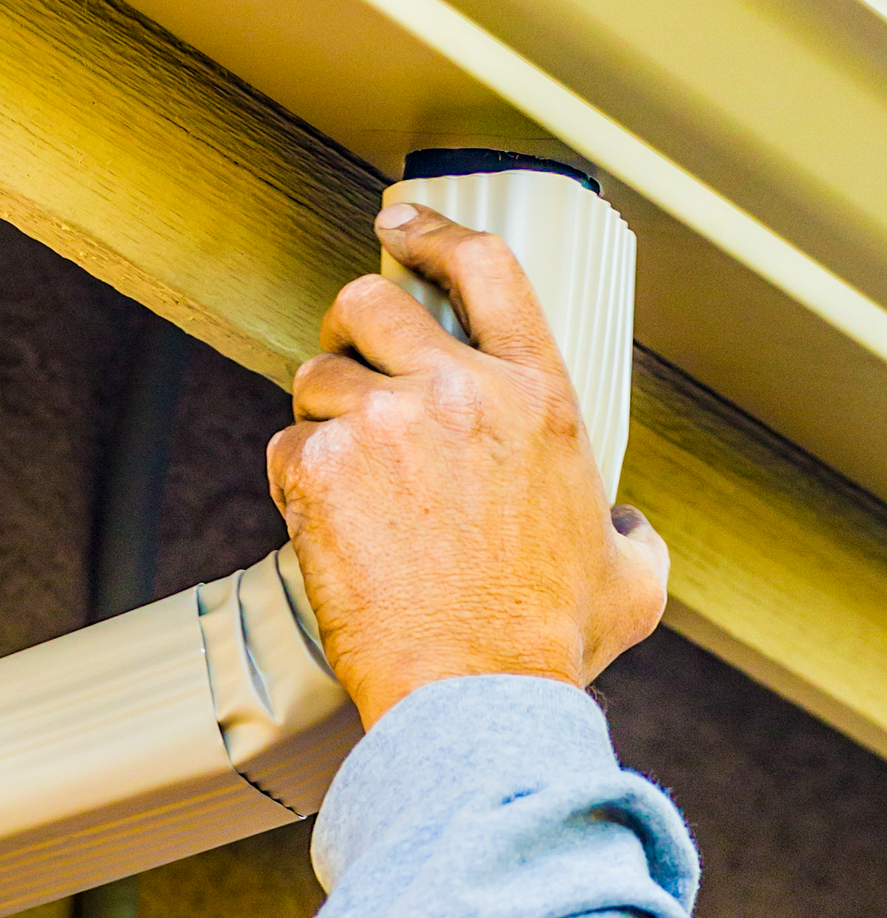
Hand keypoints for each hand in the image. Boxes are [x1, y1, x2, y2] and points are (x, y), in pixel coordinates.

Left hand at [266, 203, 668, 727]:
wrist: (473, 694)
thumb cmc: (547, 641)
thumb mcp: (631, 577)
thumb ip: (628, 530)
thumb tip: (625, 527)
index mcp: (539, 396)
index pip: (485, 268)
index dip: (432, 232)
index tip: (397, 223)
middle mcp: (459, 392)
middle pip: (370, 303)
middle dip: (351, 328)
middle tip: (350, 367)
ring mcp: (383, 426)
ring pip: (317, 376)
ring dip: (324, 416)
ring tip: (349, 477)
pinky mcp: (318, 471)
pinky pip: (286, 446)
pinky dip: (297, 480)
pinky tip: (328, 524)